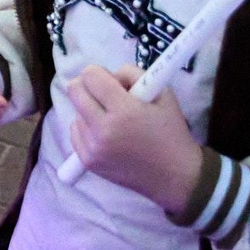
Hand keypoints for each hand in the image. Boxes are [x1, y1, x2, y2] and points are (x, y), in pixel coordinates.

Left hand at [64, 64, 201, 211]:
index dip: (100, 73)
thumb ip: (134, 75)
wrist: (175, 176)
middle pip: (74, 90)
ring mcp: (93, 147)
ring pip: (75, 111)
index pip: (90, 75)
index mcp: (124, 111)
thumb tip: (109, 73)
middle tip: (106, 95)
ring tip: (113, 121)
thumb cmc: (171, 132)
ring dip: (90, 110)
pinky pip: (74, 132)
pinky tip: (107, 135)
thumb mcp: (162, 94)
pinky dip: (87, 128)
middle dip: (89, 87)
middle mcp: (103, 129)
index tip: (111, 81)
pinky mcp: (88, 161)